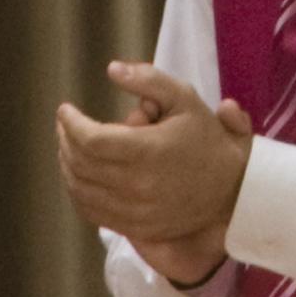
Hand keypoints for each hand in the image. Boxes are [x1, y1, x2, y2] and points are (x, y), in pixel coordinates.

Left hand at [52, 63, 254, 269]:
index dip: (71, 124)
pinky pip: (91, 212)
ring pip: (81, 190)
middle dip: (65, 141)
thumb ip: (148, 80)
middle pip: (80, 165)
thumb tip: (112, 69)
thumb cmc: (205, 138)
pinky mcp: (133, 227)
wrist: (230, 189)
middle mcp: (136, 185)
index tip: (65, 110)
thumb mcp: (184, 98)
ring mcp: (133, 211)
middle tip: (65, 126)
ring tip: (68, 147)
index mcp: (147, 151)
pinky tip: (78, 175)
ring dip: (67, 166)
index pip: (91, 140)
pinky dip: (77, 192)